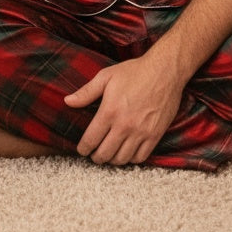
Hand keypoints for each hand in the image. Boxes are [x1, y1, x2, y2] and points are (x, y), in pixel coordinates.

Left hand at [64, 55, 183, 165]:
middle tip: (93, 155)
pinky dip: (131, 160)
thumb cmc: (133, 72)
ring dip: (112, 160)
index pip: (92, 139)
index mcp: (110, 111)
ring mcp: (141, 132)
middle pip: (106, 153)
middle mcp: (125, 125)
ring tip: (108, 155)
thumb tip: (67, 101)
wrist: (164, 72)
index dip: (84, 148)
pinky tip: (126, 154)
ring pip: (122, 158)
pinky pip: (141, 157)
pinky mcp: (155, 135)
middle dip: (96, 157)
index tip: (82, 150)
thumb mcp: (106, 77)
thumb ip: (86, 92)